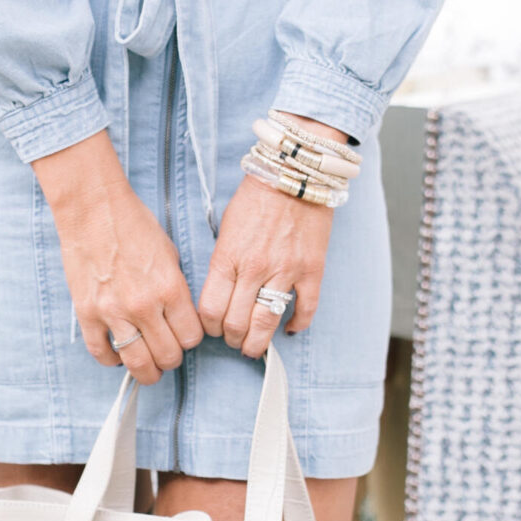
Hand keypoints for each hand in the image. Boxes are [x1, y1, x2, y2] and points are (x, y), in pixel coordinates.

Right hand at [33, 130, 203, 384]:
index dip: (190, 339)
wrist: (93, 210)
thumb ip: (176, 289)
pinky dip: (112, 360)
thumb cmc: (133, 225)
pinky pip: (102, 353)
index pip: (191, 337)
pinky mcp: (87, 314)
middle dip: (171, 359)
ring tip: (148, 367)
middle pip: (168, 356)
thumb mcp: (170, 254)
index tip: (184, 336)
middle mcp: (144, 305)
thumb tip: (179, 317)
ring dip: (147, 371)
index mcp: (170, 288)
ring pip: (138, 364)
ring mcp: (113, 312)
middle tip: (167, 353)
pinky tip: (118, 353)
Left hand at [198, 117, 344, 357]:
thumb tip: (220, 296)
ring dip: (257, 342)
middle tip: (233, 340)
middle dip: (231, 339)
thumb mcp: (226, 229)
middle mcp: (254, 268)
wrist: (295, 174)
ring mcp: (285, 271)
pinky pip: (305, 310)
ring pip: (266, 323)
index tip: (213, 328)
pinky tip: (288, 329)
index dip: (209, 327)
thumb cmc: (256, 198)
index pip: (211, 309)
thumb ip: (223, 263)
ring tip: (254, 346)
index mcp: (228, 257)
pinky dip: (296, 325)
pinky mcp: (311, 271)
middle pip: (236, 323)